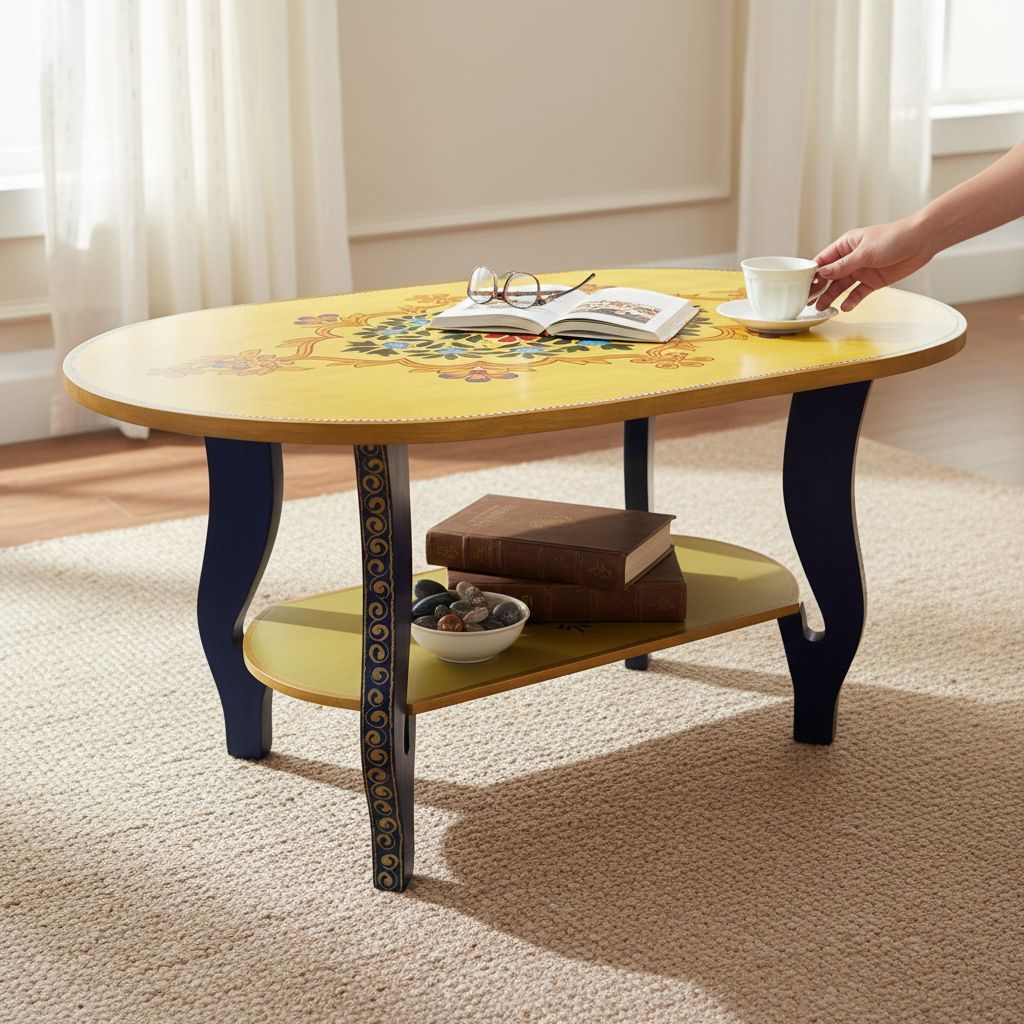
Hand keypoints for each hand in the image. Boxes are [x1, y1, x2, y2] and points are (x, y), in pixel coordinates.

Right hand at [810, 217, 936, 310]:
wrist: (922, 241)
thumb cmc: (894, 238)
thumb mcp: (864, 253)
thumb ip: (843, 266)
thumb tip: (822, 274)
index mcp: (846, 245)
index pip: (823, 260)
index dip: (812, 273)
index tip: (801, 285)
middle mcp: (851, 259)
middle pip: (830, 276)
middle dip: (818, 289)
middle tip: (807, 302)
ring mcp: (862, 271)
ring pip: (841, 286)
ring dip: (831, 297)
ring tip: (821, 309)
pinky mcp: (873, 281)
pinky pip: (858, 293)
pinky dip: (851, 301)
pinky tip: (844, 307)